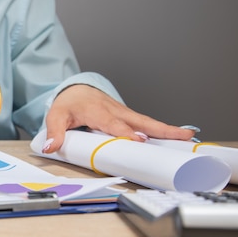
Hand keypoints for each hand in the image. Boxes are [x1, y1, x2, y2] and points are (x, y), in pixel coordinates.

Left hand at [42, 84, 194, 152]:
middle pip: (139, 121)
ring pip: (147, 122)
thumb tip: (50, 147)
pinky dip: (161, 130)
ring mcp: (124, 113)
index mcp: (98, 111)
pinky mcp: (128, 117)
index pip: (113, 124)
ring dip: (167, 129)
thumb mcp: (56, 116)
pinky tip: (176, 137)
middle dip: (159, 129)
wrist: (76, 89)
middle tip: (180, 135)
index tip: (139, 140)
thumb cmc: (68, 103)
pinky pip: (145, 124)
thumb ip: (54, 132)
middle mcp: (115, 111)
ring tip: (187, 136)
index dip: (126, 132)